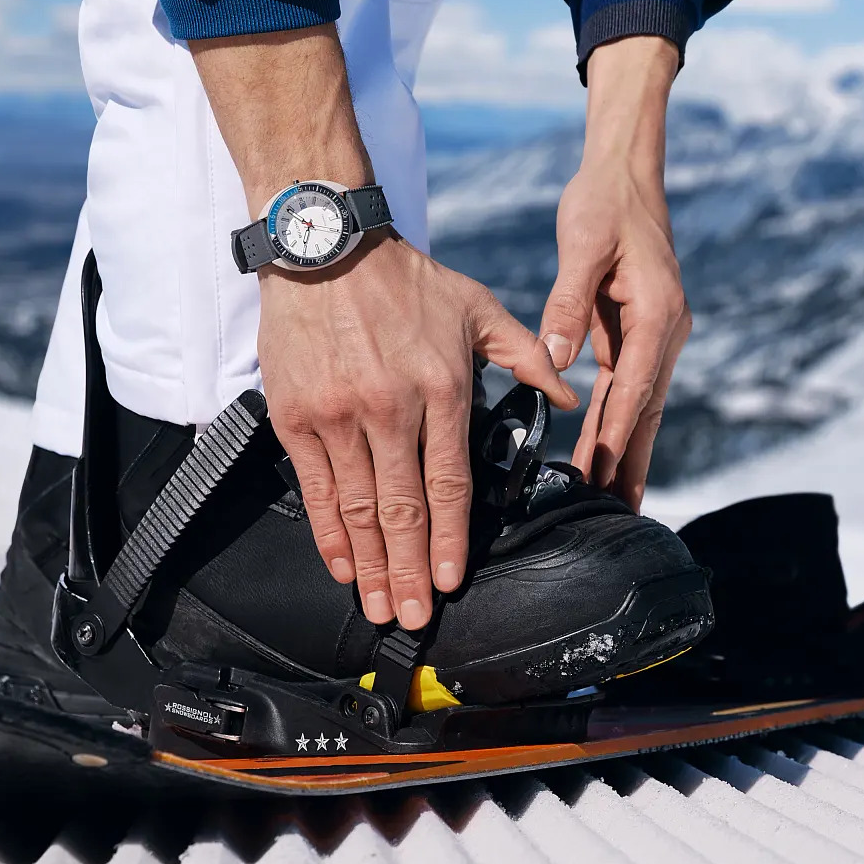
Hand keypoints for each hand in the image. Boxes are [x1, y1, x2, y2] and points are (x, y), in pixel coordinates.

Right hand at [260, 237, 575, 628]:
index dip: (451, 539)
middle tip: (414, 617)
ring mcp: (339, 416)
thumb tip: (565, 391)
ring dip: (370, 565)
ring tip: (379, 604)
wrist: (324, 245)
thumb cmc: (404, 279)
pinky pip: (315, 487)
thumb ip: (524, 353)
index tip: (451, 580)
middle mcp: (390, 409)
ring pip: (357, 508)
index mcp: (442, 389)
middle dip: (410, 571)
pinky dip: (327, 532)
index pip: (449, 482)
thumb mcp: (476, 307)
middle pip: (402, 509)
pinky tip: (342, 565)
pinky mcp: (297, 416)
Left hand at [537, 36, 689, 508]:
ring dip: (626, 448)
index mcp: (657, 313)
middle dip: (631, 461)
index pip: (635, 387)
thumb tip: (556, 356)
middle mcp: (668, 329)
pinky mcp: (642, 329)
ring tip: (613, 497)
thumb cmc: (603, 202)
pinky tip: (603, 448)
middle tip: (618, 513)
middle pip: (647, 408)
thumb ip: (568, 302)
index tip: (601, 473)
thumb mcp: (583, 246)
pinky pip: (629, 385)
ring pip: (641, 403)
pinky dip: (617, 419)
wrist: (627, 171)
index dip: (617, 434)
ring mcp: (658, 332)